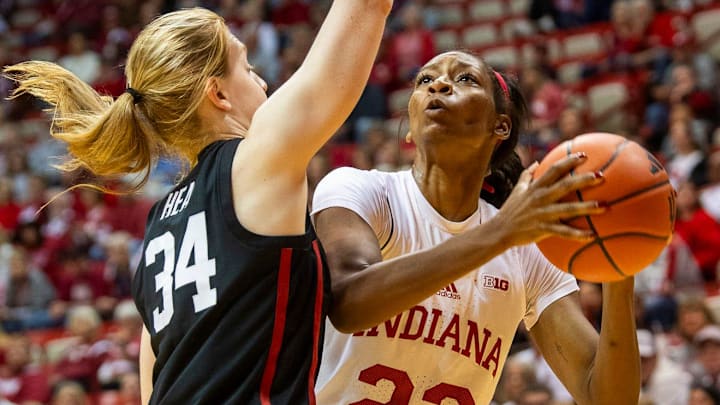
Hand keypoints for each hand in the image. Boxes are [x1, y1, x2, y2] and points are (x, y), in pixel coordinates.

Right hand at [489, 152, 605, 247]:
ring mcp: (542, 214)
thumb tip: (537, 162)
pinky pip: (563, 232)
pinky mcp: (542, 229)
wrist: (499, 231)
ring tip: (606, 206)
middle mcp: (540, 198)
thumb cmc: (511, 210)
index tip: (584, 155)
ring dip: (587, 208)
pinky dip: (577, 234)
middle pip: (565, 186)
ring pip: (567, 209)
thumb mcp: (517, 190)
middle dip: (583, 180)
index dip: (569, 161)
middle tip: (601, 176)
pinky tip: (593, 235)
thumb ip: (527, 175)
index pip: (554, 170)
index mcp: (535, 187)